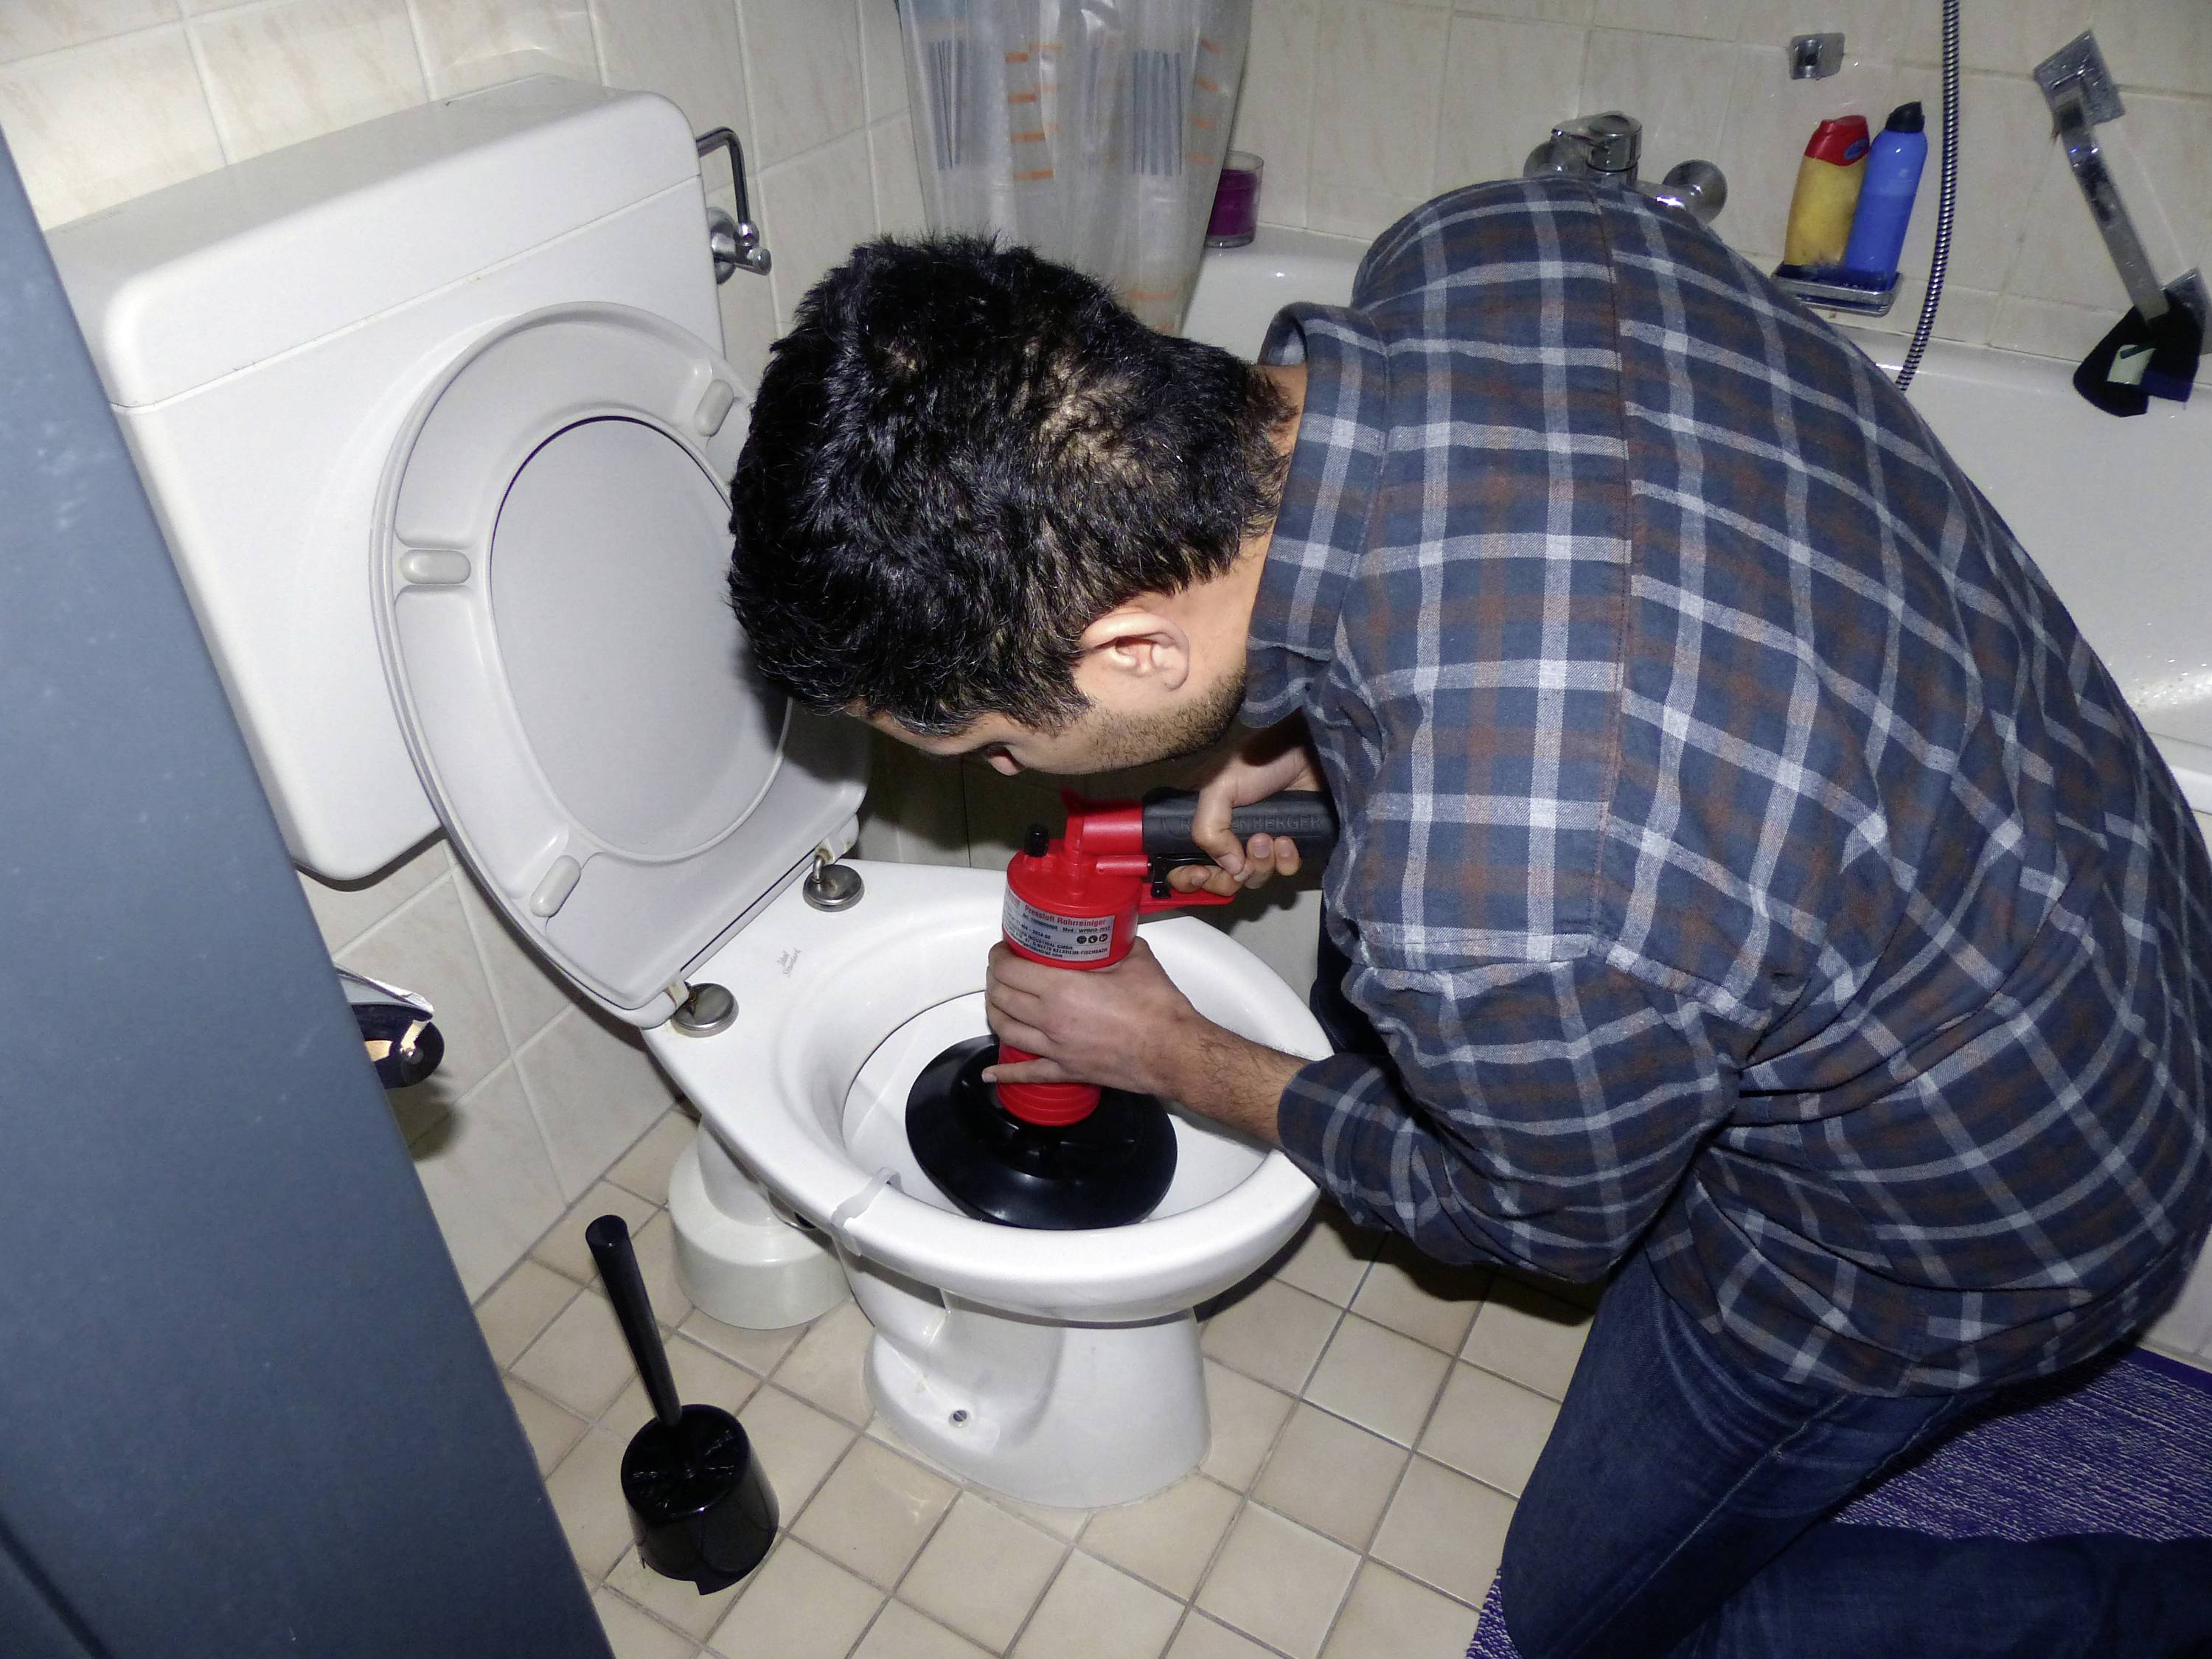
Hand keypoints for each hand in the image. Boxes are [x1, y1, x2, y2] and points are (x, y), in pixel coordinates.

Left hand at [983, 938, 1198, 1097]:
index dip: (1000, 957)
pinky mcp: (1067, 1071)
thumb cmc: (1158, 1010)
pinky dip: (1005, 1072)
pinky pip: (1027, 1073)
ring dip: (996, 1013)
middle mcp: (1051, 1020)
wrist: (1174, 1052)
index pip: (1010, 970)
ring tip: (999, 1002)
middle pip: (1001, 998)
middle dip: (995, 980)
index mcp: (1062, 989)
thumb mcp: (1137, 961)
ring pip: (1006, 1031)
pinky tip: (991, 1072)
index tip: (1004, 951)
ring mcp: (1056, 1048)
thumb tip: (1110, 935)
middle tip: (1002, 970)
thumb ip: (1115, 945)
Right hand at [1168, 719, 1327, 897]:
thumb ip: (1209, 830)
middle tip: (1242, 864)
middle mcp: (1226, 836)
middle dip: (1230, 878)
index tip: (1201, 875)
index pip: (1180, 862)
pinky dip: (1286, 860)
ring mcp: (1257, 842)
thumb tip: (1231, 869)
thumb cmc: (1257, 762)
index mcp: (1200, 821)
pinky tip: (1289, 840)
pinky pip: (1284, 870)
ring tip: (1268, 838)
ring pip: (1253, 877)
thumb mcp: (1219, 788)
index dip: (1186, 877)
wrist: (1307, 753)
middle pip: (1218, 879)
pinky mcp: (1287, 844)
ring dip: (1261, 864)